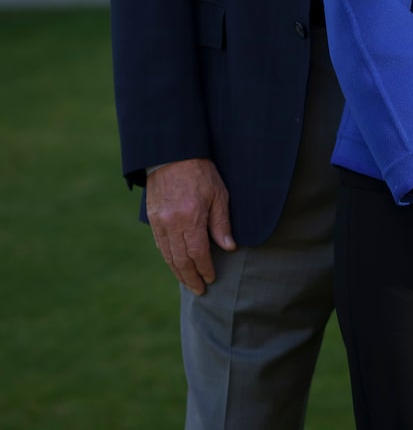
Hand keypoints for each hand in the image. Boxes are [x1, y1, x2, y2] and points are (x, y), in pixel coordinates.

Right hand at [145, 158, 235, 293]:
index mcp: (190, 218)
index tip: (211, 278)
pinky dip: (168, 258)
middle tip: (200, 290)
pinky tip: (175, 265)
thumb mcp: (218, 194)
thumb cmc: (200, 172)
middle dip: (191, 277)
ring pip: (168, 256)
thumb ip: (221, 223)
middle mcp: (172, 224)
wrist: (172, 154)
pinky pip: (160, 245)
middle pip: (181, 260)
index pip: (198, 254)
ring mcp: (159, 222)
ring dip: (178, 272)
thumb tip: (228, 248)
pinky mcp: (152, 219)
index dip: (205, 269)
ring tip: (188, 282)